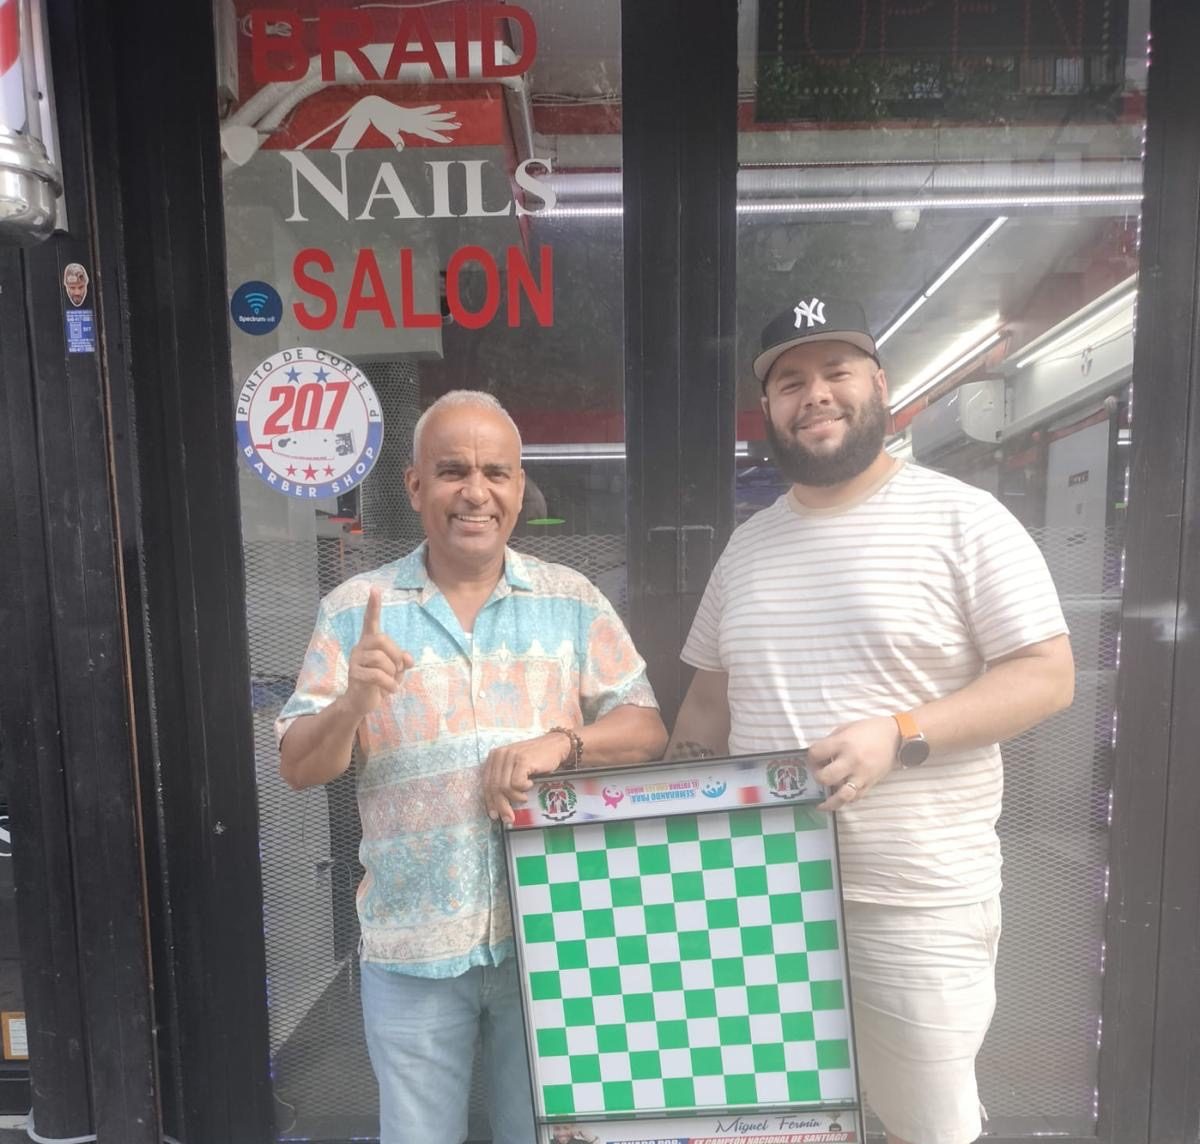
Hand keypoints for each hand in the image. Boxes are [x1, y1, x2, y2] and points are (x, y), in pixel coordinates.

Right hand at [343, 586, 412, 718]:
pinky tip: (391, 691)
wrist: (362, 702)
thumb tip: (407, 659)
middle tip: (399, 669)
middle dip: (395, 654)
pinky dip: (390, 684)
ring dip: (392, 672)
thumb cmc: (380, 682)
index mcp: (370, 642)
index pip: (370, 620)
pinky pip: (377, 676)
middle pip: (382, 639)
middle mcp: (360, 647)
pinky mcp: (355, 675)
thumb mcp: (395, 670)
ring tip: (392, 681)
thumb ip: (402, 660)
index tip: (375, 589)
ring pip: (380, 659)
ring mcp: (355, 660)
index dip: (373, 606)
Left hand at [484, 732, 572, 823]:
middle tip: (509, 818)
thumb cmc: (536, 760)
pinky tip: (530, 784)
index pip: (486, 783)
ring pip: (504, 787)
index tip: (494, 815)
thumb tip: (498, 805)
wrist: (555, 746)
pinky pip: (517, 783)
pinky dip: (524, 788)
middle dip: (501, 806)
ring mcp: (511, 756)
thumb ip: (504, 780)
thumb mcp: (515, 767)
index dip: (489, 801)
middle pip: (494, 787)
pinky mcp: (522, 759)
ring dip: (515, 797)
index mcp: (494, 756)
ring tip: (524, 797)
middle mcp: (500, 754)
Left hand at [807, 716, 899, 810]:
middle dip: (818, 777)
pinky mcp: (870, 784)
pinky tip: (839, 798)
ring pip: (842, 796)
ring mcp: (862, 775)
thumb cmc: (868, 730)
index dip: (810, 756)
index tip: (814, 757)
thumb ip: (830, 742)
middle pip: (825, 777)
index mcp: (843, 743)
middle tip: (819, 774)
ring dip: (829, 801)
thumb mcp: (845, 729)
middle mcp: (851, 761)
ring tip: (821, 804)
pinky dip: (845, 799)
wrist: (896, 737)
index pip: (816, 754)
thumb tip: (818, 756)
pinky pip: (855, 798)